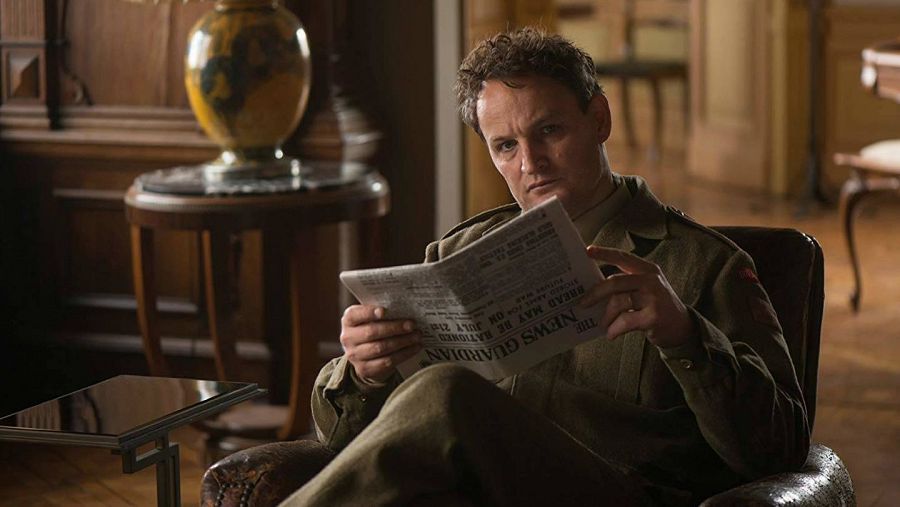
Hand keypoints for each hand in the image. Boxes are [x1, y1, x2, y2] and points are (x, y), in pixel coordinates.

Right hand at [340, 305, 422, 382]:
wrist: (365, 355)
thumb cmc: (372, 329)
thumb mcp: (371, 318)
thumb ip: (382, 312)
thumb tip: (404, 309)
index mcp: (348, 320)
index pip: (355, 315)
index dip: (369, 312)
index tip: (384, 310)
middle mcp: (348, 338)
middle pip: (372, 332)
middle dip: (394, 328)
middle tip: (412, 325)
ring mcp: (354, 355)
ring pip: (381, 348)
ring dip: (402, 341)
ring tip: (417, 336)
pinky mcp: (365, 369)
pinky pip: (387, 362)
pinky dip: (404, 354)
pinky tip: (415, 347)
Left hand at [578, 246, 693, 347]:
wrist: (682, 327)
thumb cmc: (658, 306)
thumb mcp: (647, 288)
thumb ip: (627, 284)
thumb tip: (595, 289)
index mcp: (648, 270)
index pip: (623, 257)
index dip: (604, 253)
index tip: (587, 251)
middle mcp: (651, 280)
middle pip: (615, 282)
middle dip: (595, 294)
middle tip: (583, 304)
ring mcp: (653, 298)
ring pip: (618, 302)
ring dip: (606, 316)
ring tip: (602, 324)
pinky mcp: (653, 317)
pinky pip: (624, 321)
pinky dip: (614, 329)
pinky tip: (611, 334)